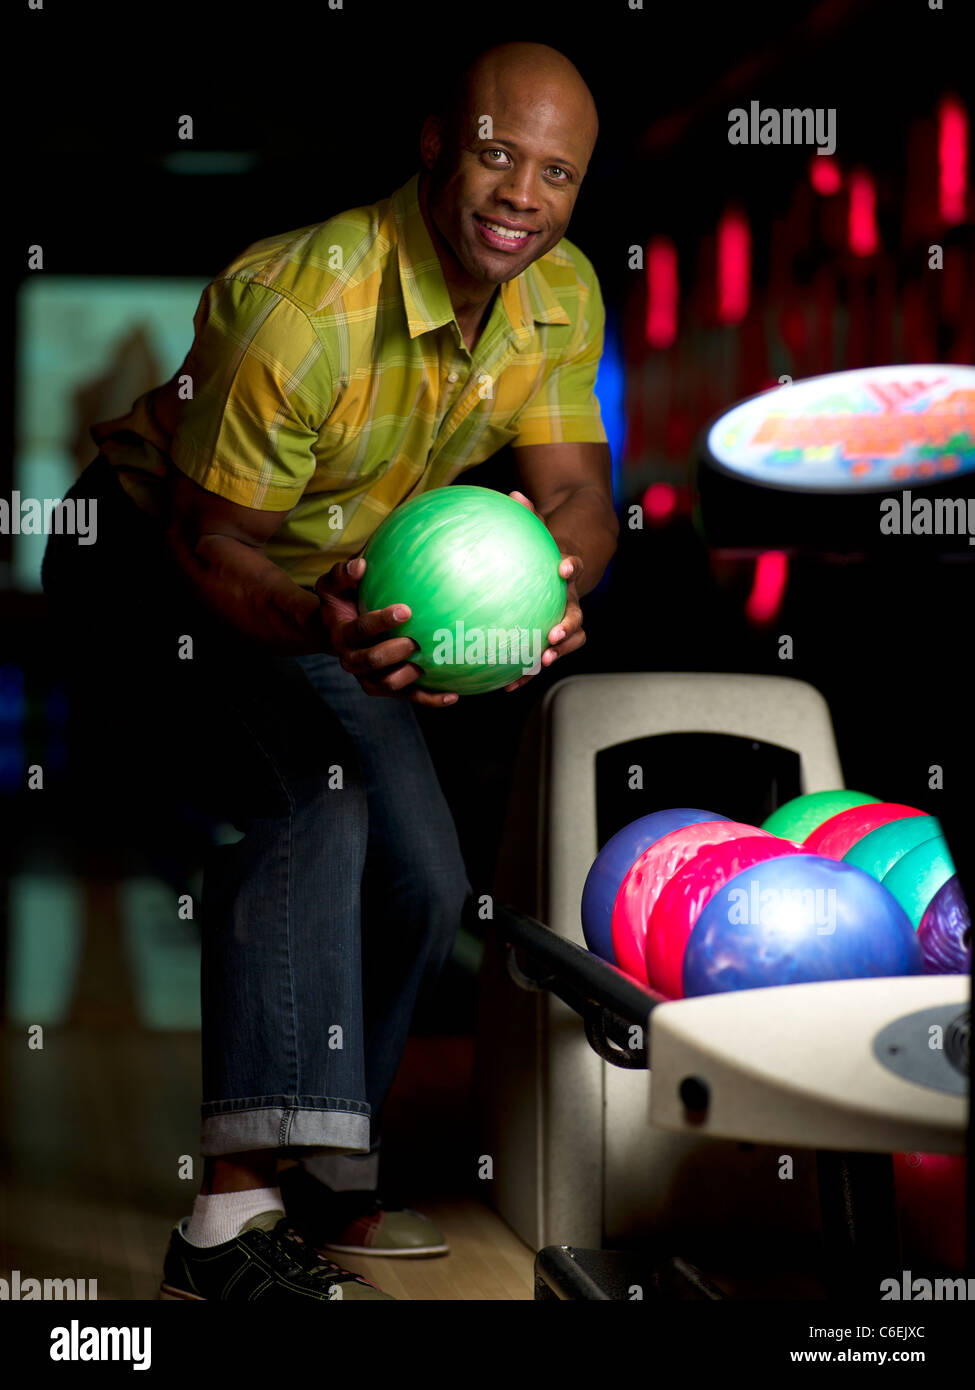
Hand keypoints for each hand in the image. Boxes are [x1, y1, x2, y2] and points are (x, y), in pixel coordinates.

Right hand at [313, 557, 458, 705]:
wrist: (336, 630)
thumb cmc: (341, 600)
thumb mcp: (334, 584)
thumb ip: (344, 573)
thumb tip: (361, 565)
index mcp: (341, 634)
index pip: (360, 630)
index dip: (381, 622)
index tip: (406, 610)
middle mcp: (352, 659)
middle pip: (373, 661)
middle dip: (395, 651)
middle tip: (417, 639)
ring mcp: (369, 676)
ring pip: (389, 684)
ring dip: (411, 676)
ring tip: (434, 663)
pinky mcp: (386, 686)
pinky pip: (409, 696)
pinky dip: (430, 698)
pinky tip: (453, 695)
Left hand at [502, 490, 585, 692]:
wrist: (568, 564)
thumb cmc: (548, 545)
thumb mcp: (541, 528)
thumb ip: (527, 515)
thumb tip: (512, 494)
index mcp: (568, 570)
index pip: (575, 565)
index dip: (573, 566)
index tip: (564, 567)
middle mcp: (571, 598)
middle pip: (577, 615)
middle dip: (566, 627)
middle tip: (552, 636)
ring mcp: (565, 620)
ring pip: (568, 641)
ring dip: (555, 654)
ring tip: (537, 665)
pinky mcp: (553, 637)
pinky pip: (544, 655)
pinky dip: (528, 671)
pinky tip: (506, 684)